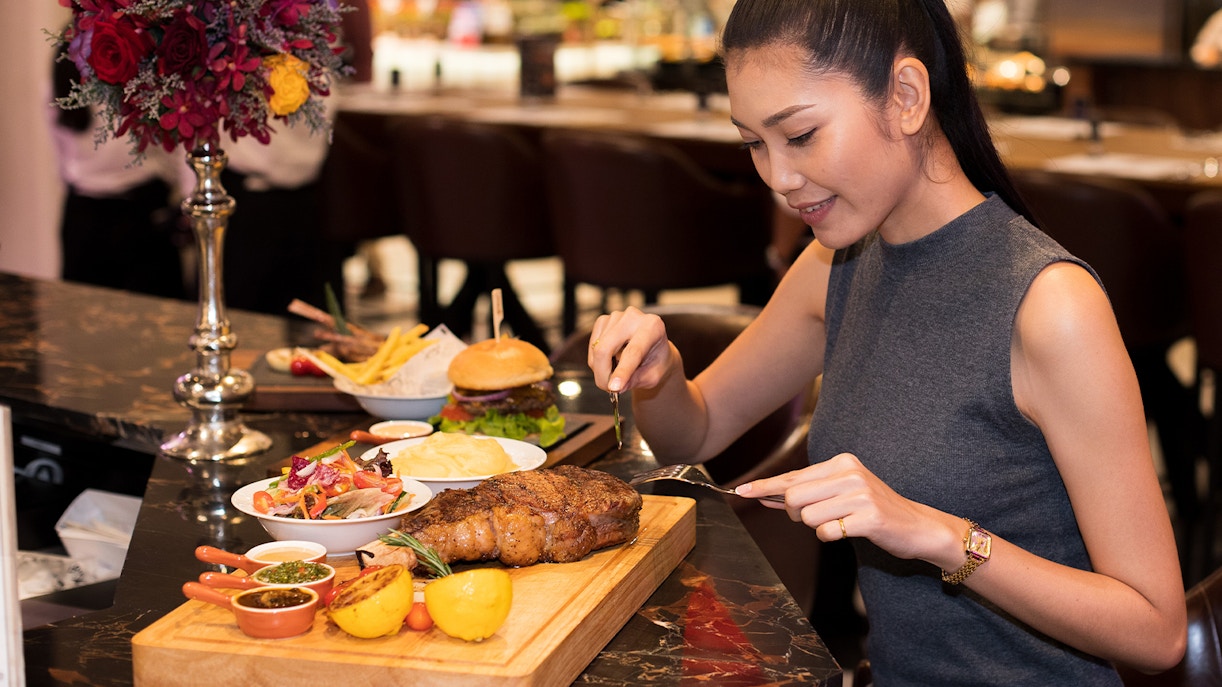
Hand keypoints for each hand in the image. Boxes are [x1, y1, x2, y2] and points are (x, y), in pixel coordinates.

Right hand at [588, 307, 677, 393]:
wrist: (654, 349)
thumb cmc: (656, 362)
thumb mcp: (653, 376)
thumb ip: (636, 380)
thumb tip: (616, 387)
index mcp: (653, 327)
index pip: (633, 351)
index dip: (622, 371)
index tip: (613, 388)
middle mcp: (633, 317)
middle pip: (605, 348)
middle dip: (603, 373)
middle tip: (609, 389)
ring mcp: (616, 316)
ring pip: (596, 349)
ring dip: (602, 368)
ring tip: (617, 372)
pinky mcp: (603, 320)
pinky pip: (592, 346)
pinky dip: (598, 360)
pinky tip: (612, 360)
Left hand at [737, 452, 959, 564]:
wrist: (917, 526)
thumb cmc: (874, 510)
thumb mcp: (842, 492)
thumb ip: (807, 492)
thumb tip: (768, 496)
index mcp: (842, 462)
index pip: (793, 476)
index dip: (764, 486)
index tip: (741, 492)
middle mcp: (849, 473)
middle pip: (793, 497)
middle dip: (794, 514)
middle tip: (815, 517)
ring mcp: (860, 495)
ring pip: (807, 517)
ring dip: (817, 527)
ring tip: (840, 522)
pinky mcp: (868, 518)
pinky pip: (826, 532)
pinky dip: (831, 536)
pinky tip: (849, 530)